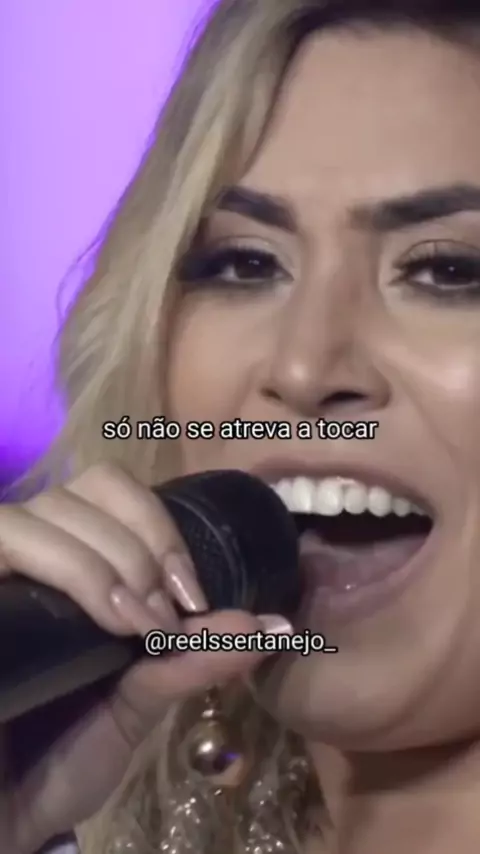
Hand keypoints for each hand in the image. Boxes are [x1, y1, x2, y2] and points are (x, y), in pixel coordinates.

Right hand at [0, 463, 286, 852]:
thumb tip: (269, 626)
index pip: (110, 488)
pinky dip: (65, 569)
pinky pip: (3, 543)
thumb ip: (194, 659)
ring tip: (131, 625)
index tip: (189, 596)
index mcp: (76, 565)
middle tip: (163, 620)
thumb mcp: (140, 703)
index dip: (156, 526)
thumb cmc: (64, 755)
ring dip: (101, 563)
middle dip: (138, 550)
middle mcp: (33, 556)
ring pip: (39, 513)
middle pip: (82, 491)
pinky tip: (96, 620)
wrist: (7, 810)